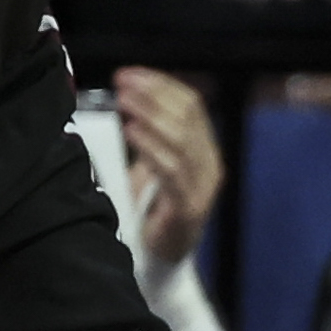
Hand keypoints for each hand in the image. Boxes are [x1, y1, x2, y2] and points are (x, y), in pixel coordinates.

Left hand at [109, 64, 221, 265]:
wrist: (160, 256)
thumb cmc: (151, 206)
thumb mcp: (150, 163)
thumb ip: (145, 133)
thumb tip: (122, 96)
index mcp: (203, 148)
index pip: (191, 105)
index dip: (161, 85)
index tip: (129, 74)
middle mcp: (209, 164)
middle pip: (188, 118)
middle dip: (153, 95)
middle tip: (122, 83)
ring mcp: (202, 187)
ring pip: (182, 141)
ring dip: (150, 116)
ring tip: (123, 101)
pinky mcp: (189, 208)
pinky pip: (172, 172)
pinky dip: (151, 148)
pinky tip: (131, 133)